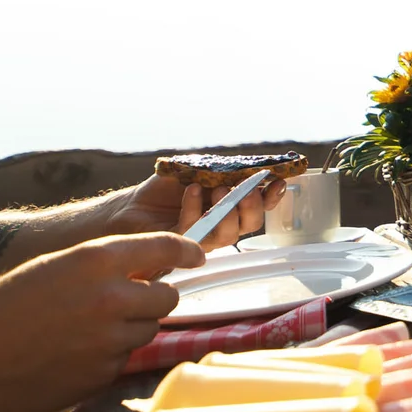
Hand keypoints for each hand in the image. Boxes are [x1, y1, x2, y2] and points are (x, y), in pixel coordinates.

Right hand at [0, 232, 204, 411]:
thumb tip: (149, 275)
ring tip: (80, 331)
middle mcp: (111, 298)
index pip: (165, 248)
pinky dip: (106, 360)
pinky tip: (67, 357)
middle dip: (153, 298)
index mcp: (95, 260)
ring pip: (146, 332)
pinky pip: (121, 363)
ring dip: (128, 330)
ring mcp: (108, 342)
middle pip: (168, 297)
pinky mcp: (99, 378)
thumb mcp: (52, 267)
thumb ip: (104, 268)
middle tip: (124, 301)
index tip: (198, 255)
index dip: (187, 251)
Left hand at [113, 174, 287, 249]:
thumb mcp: (197, 170)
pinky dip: (195, 208)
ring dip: (227, 211)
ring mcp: (204, 237)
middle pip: (251, 224)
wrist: (132, 205)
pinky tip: (190, 191)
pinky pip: (196, 231)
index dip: (273, 196)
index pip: (260, 205)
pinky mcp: (183, 244)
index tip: (279, 182)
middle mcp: (222, 225)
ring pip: (229, 235)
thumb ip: (221, 170)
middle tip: (247, 191)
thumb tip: (244, 166)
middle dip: (254, 207)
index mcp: (231, 206)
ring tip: (217, 190)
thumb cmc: (166, 188)